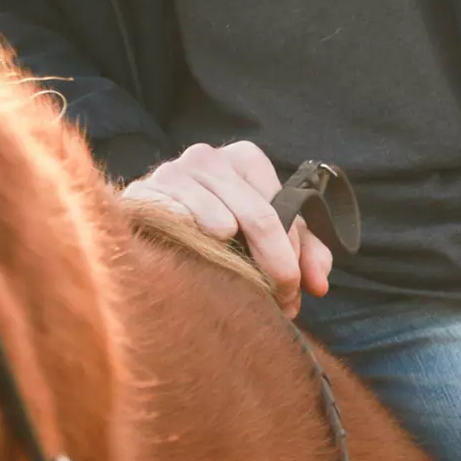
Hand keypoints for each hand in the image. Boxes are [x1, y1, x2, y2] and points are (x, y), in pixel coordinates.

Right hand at [122, 140, 331, 315]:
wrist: (155, 217)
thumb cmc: (224, 225)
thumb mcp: (272, 233)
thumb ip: (305, 251)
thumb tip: (319, 284)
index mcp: (245, 158)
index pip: (281, 211)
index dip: (292, 257)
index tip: (295, 292)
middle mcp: (208, 157)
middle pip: (256, 216)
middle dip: (275, 266)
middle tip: (281, 302)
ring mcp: (171, 171)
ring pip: (217, 221)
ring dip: (234, 264)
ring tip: (239, 285)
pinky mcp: (141, 194)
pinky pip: (174, 223)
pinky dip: (191, 246)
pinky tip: (198, 264)